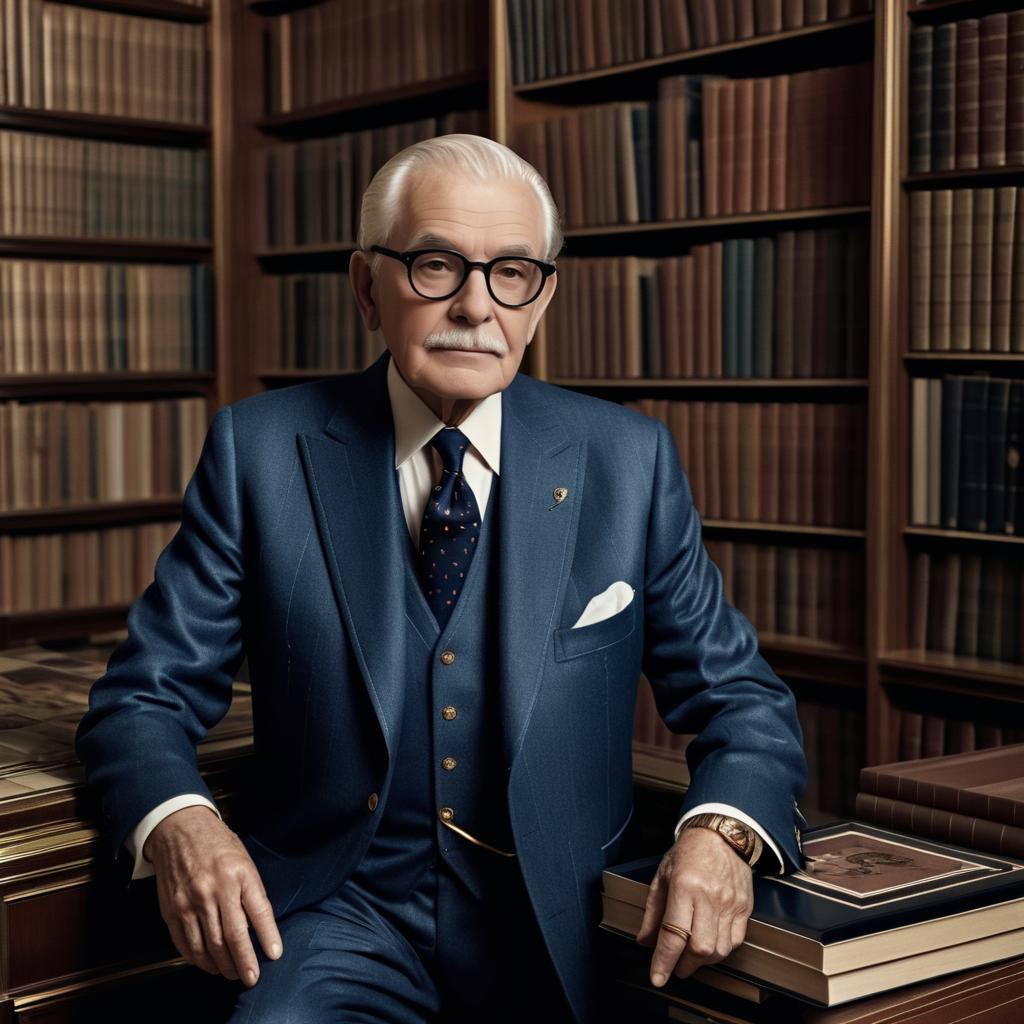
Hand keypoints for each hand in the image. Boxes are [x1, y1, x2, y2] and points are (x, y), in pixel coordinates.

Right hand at [143, 805, 282, 985]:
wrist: (179, 829)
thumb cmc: (217, 844)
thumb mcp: (244, 859)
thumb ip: (251, 890)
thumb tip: (260, 925)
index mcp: (239, 873)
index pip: (258, 911)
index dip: (268, 936)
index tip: (275, 954)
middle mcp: (215, 889)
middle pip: (232, 937)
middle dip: (244, 962)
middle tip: (251, 976)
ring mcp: (191, 901)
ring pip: (209, 946)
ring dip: (222, 966)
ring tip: (231, 973)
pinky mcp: (172, 910)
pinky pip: (186, 944)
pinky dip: (198, 959)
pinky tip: (208, 963)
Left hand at [635, 825, 753, 986]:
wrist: (721, 834)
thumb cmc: (688, 852)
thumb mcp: (662, 875)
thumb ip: (653, 911)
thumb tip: (644, 942)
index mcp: (684, 886)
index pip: (673, 934)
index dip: (664, 962)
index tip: (657, 978)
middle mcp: (709, 896)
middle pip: (699, 949)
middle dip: (684, 965)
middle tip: (675, 966)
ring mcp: (730, 903)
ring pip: (719, 950)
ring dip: (702, 962)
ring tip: (691, 957)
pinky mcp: (745, 907)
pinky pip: (735, 942)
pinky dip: (721, 951)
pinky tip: (710, 945)